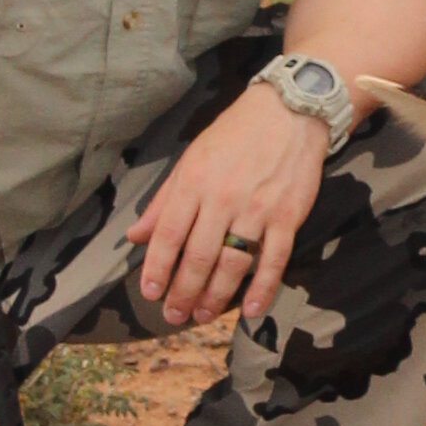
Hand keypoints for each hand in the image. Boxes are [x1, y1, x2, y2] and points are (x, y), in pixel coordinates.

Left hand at [135, 75, 330, 326]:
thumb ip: (163, 200)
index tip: (150, 293)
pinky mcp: (287, 217)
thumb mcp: (191, 159)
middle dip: (183, 292)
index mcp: (194, 183)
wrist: (289, 111)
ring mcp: (257, 210)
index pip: (168, 235)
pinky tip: (251, 310)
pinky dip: (262, 289)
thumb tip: (135, 236)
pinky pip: (273, 261)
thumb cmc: (235, 134)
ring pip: (232, 265)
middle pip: (199, 257)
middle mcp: (222, 199)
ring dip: (215, 297)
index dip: (157, 268)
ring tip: (202, 315)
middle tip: (174, 315)